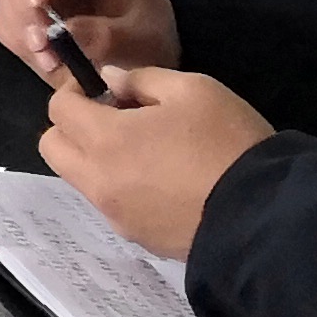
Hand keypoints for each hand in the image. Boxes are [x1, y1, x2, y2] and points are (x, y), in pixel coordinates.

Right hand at [0, 0, 178, 78]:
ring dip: (21, 28)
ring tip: (50, 61)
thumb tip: (61, 33)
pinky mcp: (27, 6)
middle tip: (42, 45)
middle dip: (28, 8)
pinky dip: (18, 40)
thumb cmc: (149, 42)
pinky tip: (44, 59)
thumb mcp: (143, 41)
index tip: (38, 4)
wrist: (142, 63)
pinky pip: (7, 17)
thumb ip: (107, 37)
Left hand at [35, 61, 272, 257]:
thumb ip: (142, 79)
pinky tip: (162, 180)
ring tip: (144, 149)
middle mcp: (98, 180)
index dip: (75, 90)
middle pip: (53, 147)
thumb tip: (109, 80)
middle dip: (72, 126)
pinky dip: (118, 186)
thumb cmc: (227, 143)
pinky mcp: (137, 237)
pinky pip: (109, 204)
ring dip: (94, 158)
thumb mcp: (194, 90)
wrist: (263, 216)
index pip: (59, 108)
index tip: (105, 89)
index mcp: (105, 139)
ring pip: (78, 179)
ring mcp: (115, 214)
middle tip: (115, 118)